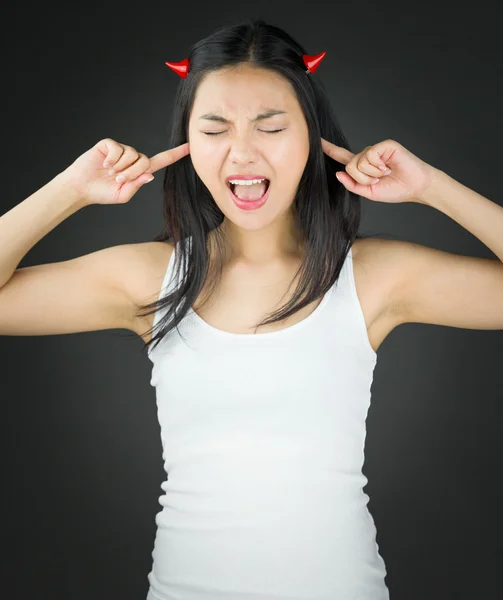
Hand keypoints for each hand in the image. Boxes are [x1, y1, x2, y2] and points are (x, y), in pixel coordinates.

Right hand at [60, 138, 189, 204]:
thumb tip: (150, 174)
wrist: (81, 187)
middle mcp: (132, 158)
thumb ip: (137, 185)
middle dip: (132, 172)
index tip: (190, 147)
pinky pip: (117, 148)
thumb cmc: (102, 193)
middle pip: (145, 160)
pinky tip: (103, 164)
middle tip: (118, 179)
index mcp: (139, 171)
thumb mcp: (123, 195)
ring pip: (132, 154)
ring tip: (109, 173)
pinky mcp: (109, 145)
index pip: (161, 161)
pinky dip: (111, 159)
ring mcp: (121, 150)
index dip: (175, 154)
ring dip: (121, 167)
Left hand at [321, 137, 435, 203]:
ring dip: (371, 174)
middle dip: (362, 178)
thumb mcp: (369, 192)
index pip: (343, 156)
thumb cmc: (396, 190)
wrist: (415, 187)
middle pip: (349, 165)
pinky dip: (377, 167)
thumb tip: (338, 173)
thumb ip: (352, 184)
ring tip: (385, 174)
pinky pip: (369, 156)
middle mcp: (367, 155)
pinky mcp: (384, 145)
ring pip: (358, 162)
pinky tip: (388, 167)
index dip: (330, 149)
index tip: (318, 141)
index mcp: (363, 166)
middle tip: (378, 180)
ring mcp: (376, 149)